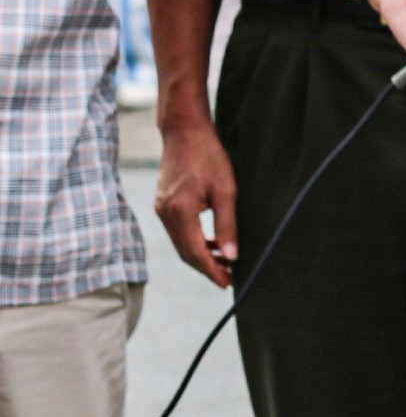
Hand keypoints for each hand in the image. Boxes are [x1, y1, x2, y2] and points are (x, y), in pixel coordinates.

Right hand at [155, 119, 239, 287]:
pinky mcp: (163, 204)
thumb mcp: (226, 189)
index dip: (211, 270)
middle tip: (229, 278)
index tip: (228, 283)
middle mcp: (165, 213)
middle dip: (207, 268)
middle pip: (185, 252)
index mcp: (179, 211)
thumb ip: (227, 224)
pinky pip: (179, 231)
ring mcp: (161, 209)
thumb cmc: (209, 157)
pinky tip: (212, 244)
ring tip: (226, 263)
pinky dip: (194, 241)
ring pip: (181, 243)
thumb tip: (232, 255)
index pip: (194, 252)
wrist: (185, 133)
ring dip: (201, 256)